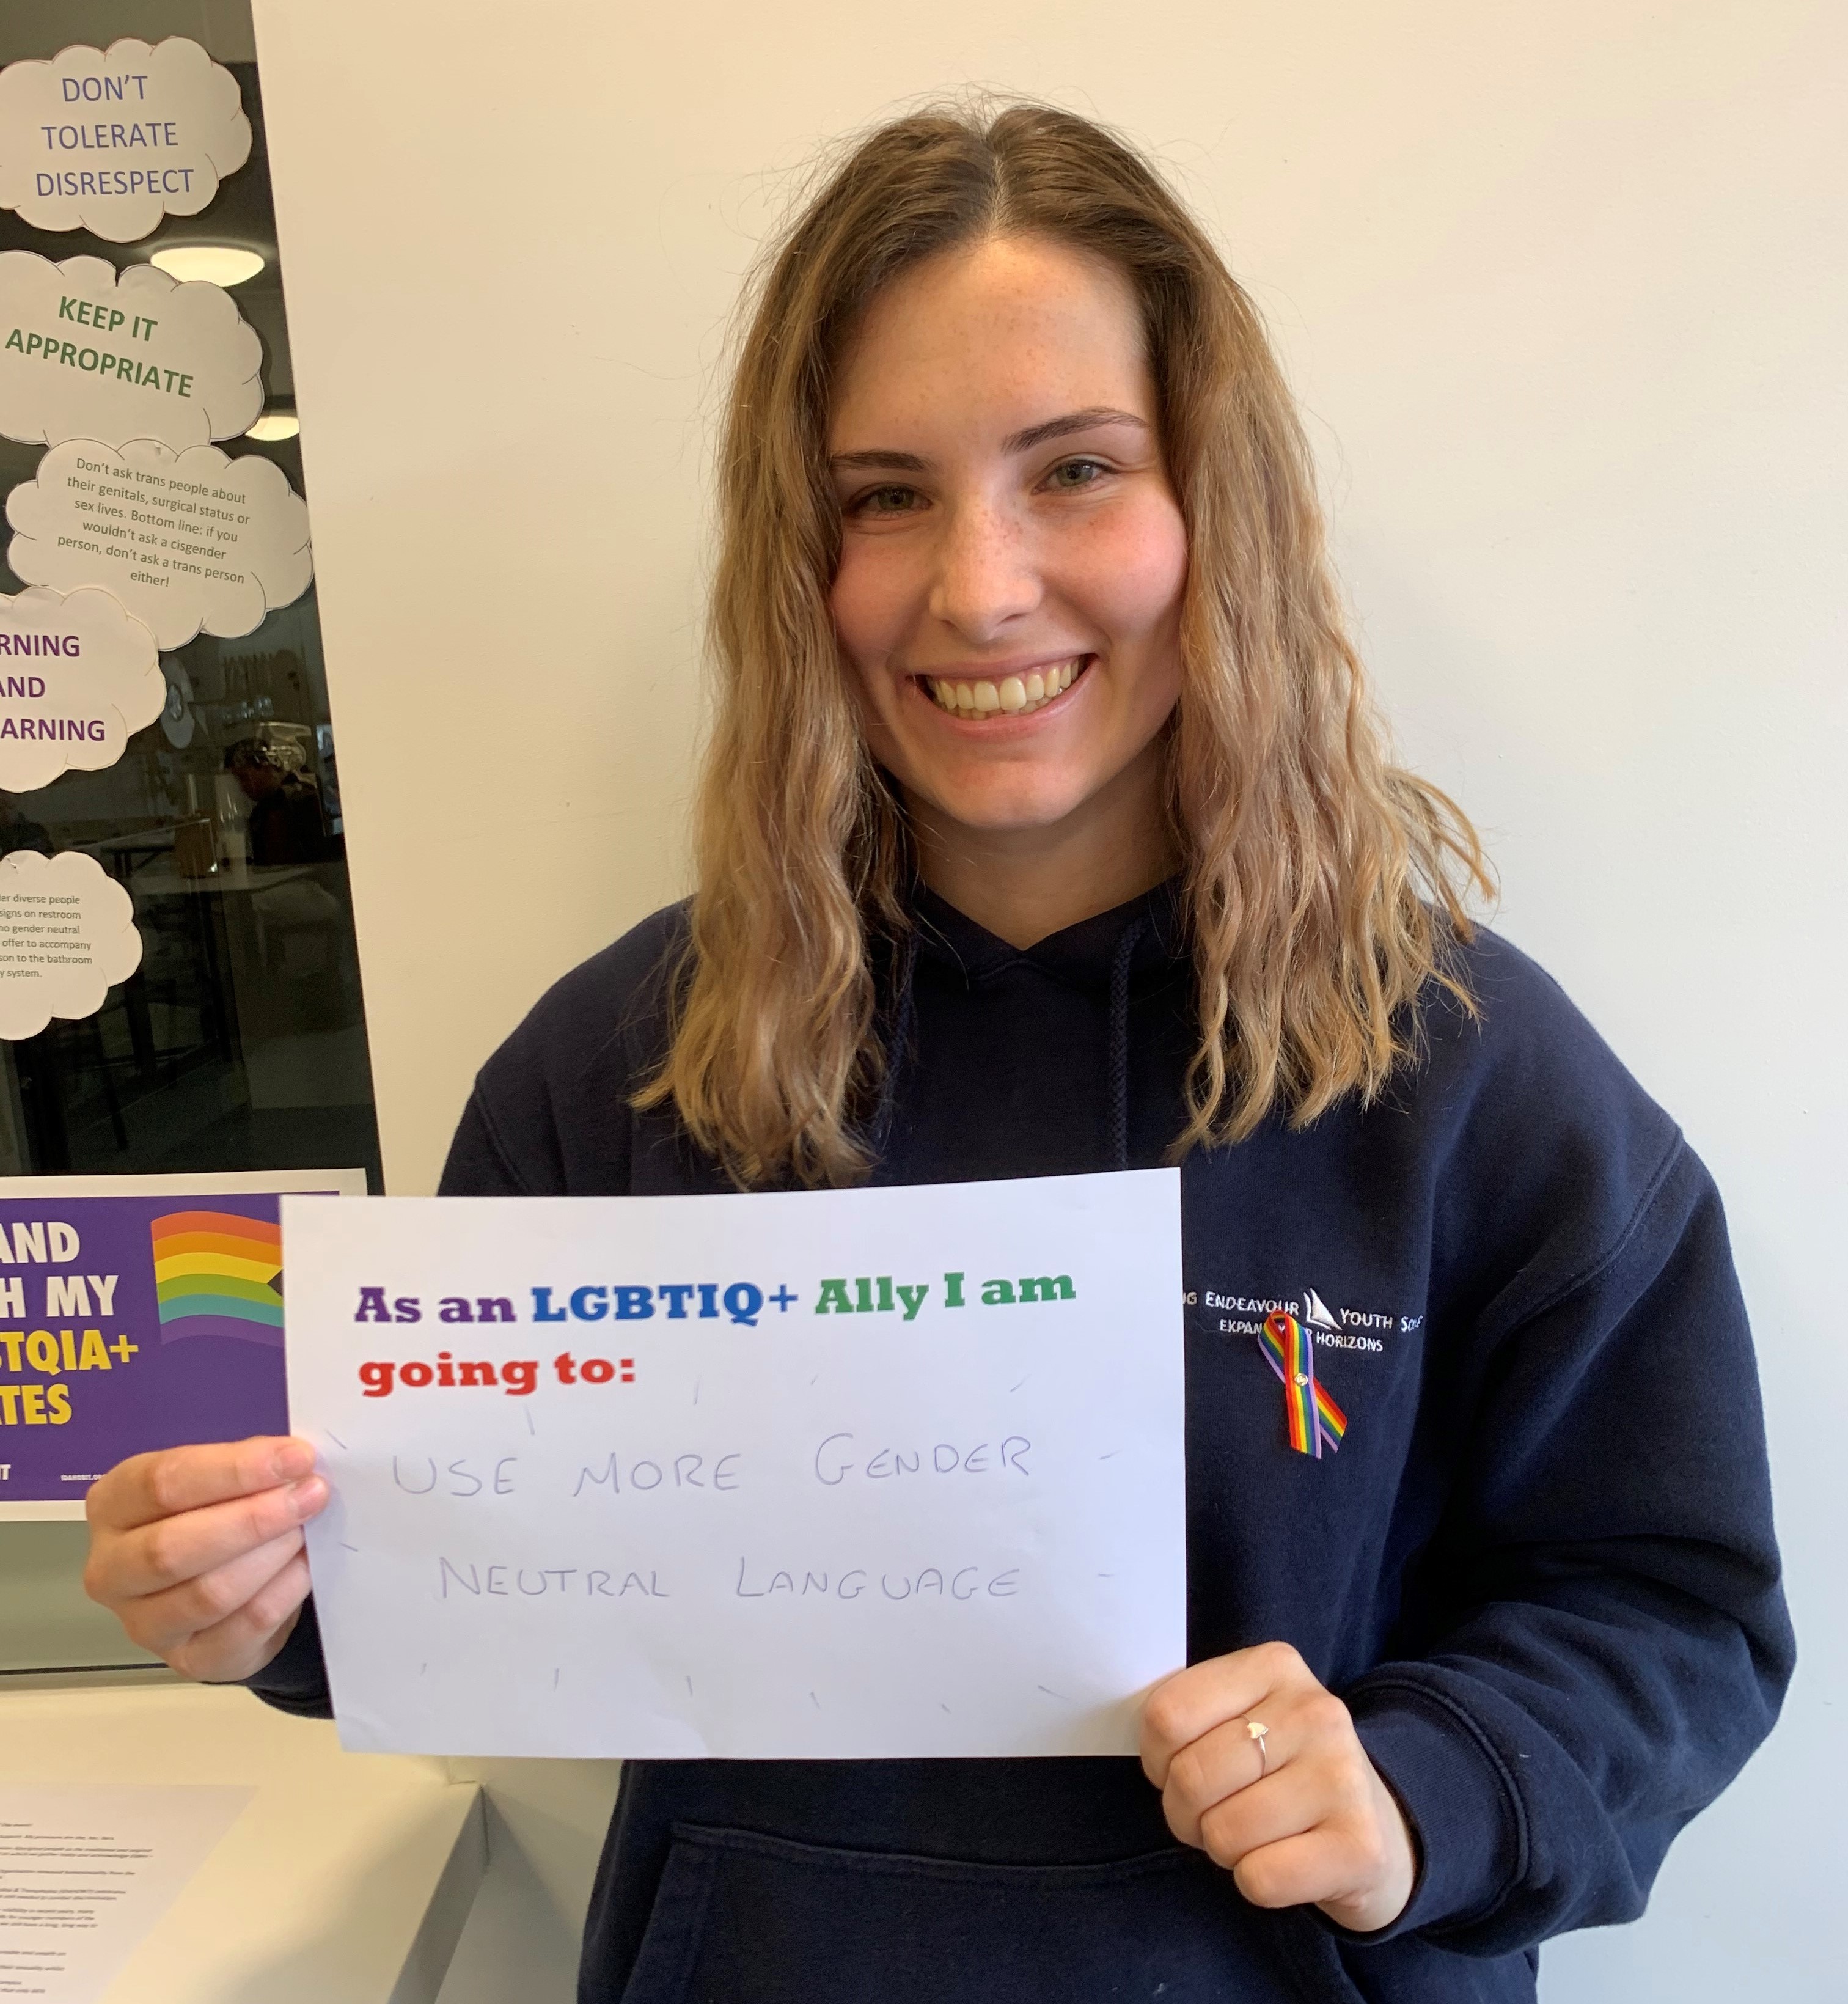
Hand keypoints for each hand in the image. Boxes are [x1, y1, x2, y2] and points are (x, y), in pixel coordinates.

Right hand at [83, 1436, 327, 1682]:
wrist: (221, 1585)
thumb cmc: (214, 1515)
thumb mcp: (219, 1480)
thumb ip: (244, 1466)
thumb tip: (291, 1461)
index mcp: (113, 1505)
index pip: (162, 1484)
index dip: (234, 1469)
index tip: (296, 1458)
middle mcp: (112, 1569)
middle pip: (172, 1548)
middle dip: (253, 1518)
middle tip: (311, 1495)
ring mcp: (143, 1623)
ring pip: (208, 1593)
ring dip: (270, 1556)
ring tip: (309, 1529)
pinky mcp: (189, 1660)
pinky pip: (243, 1627)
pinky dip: (283, 1592)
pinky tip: (306, 1567)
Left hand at [1140, 1640, 1416, 1932]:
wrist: (1376, 1827)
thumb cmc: (1282, 1768)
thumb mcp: (1241, 1714)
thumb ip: (1191, 1710)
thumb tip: (1143, 1734)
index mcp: (1275, 1665)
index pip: (1167, 1714)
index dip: (1156, 1756)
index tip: (1178, 1766)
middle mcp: (1316, 1712)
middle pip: (1191, 1777)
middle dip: (1184, 1811)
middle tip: (1211, 1813)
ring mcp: (1343, 1777)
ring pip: (1223, 1833)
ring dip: (1221, 1848)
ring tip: (1252, 1834)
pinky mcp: (1360, 1845)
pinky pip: (1260, 1879)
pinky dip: (1256, 1881)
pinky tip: (1284, 1860)